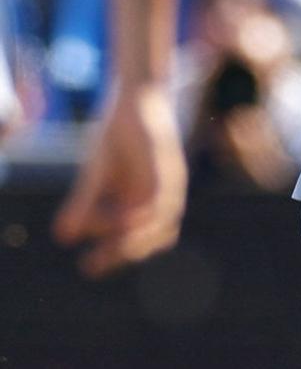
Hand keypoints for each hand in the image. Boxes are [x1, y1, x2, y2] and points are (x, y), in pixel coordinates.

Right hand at [52, 80, 186, 277]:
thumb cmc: (118, 137)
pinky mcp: (169, 172)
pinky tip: (122, 224)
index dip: (113, 255)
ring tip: (109, 252)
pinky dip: (143, 216)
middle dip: (121, 254)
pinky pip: (158, 201)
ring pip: (157, 224)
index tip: (88, 267)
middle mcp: (162, 199)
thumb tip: (63, 237)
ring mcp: (169, 186)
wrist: (137, 101)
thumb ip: (83, 204)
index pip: (134, 238)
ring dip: (134, 240)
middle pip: (149, 238)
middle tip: (93, 267)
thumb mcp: (96, 174)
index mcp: (146, 203)